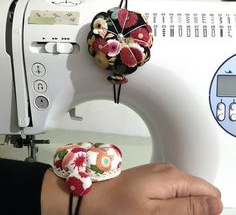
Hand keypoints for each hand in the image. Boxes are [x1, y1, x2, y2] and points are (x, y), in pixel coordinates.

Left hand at [80, 163, 222, 214]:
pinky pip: (171, 190)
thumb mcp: (156, 213)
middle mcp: (169, 171)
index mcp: (173, 177)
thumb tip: (215, 204)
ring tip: (158, 214)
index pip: (209, 192)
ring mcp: (160, 173)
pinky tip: (153, 208)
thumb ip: (188, 208)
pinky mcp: (152, 177)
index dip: (205, 210)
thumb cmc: (119, 206)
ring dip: (179, 207)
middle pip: (198, 192)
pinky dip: (168, 202)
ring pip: (184, 192)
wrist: (95, 195)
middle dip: (191, 209)